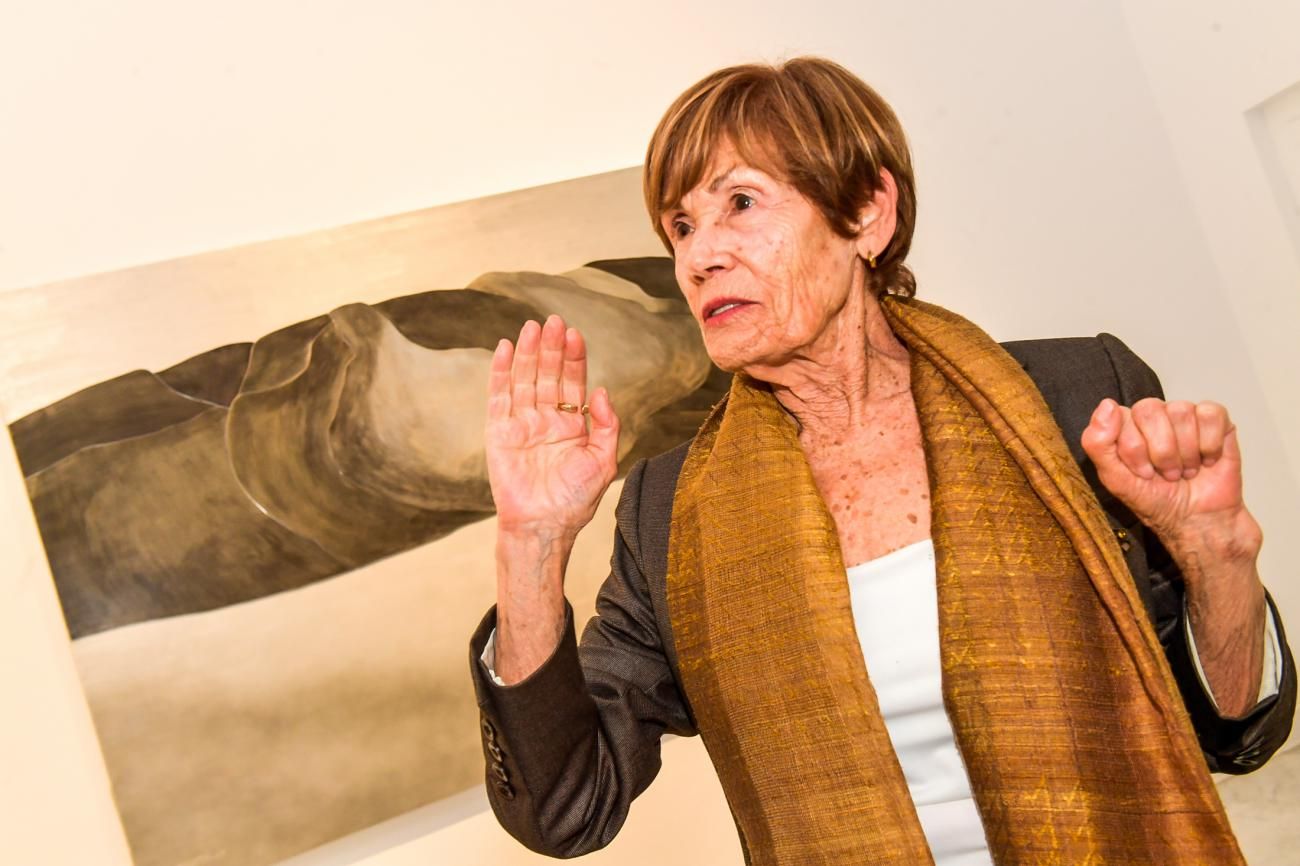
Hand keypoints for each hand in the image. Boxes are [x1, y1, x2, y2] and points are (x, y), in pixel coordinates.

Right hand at [485, 315, 620, 538]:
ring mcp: (521, 425)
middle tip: (554, 321)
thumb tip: (601, 391)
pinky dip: (501, 372)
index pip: (572, 383)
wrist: (543, 526)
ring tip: (532, 327)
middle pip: (548, 375)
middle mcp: (546, 420)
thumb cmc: (574, 501)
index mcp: (571, 426)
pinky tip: (505, 348)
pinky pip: (499, 397)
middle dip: (551, 348)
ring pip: (524, 380)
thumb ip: (606, 425)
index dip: (574, 358)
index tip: (575, 334)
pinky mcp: (499, 433)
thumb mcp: (603, 461)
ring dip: (527, 353)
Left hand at [1080, 397, 1259, 558]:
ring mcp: (1183, 416)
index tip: (1143, 473)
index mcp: (1125, 425)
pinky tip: (1207, 461)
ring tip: (1185, 471)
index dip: (1134, 448)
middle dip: (1160, 450)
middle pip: (1150, 408)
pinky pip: (1211, 413)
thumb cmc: (1156, 501)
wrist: (1198, 520)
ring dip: (1185, 452)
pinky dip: (1209, 444)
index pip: (1121, 415)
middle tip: (1166, 474)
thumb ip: (1098, 443)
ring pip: (1181, 411)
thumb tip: (1106, 406)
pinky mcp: (1215, 420)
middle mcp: (1153, 416)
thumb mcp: (1116, 479)